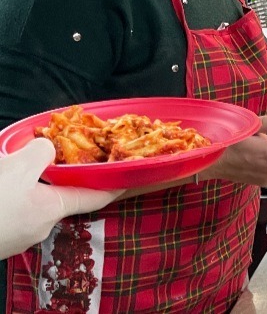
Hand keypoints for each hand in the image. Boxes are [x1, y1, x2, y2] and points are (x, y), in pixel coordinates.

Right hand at [0, 138, 122, 259]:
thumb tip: (45, 149)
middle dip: (56, 178)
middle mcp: (37, 228)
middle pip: (57, 197)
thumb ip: (40, 152)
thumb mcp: (16, 167)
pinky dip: (8, 195)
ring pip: (28, 203)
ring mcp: (14, 237)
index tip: (132, 178)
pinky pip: (9, 211)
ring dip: (24, 185)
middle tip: (53, 158)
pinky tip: (0, 184)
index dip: (114, 184)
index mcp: (52, 210)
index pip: (95, 196)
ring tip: (12, 166)